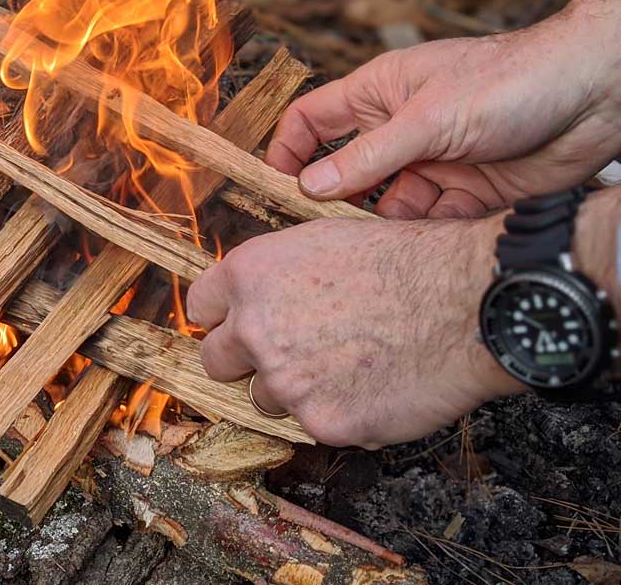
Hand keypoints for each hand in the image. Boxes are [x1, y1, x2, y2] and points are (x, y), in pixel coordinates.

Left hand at [187, 215, 523, 447]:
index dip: (223, 317)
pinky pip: (318, 425)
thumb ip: (275, 275)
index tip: (237, 324)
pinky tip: (378, 386)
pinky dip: (343, 413)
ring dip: (296, 390)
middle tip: (286, 354)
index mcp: (249, 276)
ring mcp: (287, 381)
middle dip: (243, 360)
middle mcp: (255, 329)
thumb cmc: (405, 261)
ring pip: (267, 399)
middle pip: (216, 360)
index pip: (201, 307)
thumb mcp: (322, 240)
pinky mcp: (323, 422)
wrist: (464, 301)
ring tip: (348, 365)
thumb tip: (257, 296)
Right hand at [266, 0, 620, 218]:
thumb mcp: (428, 118)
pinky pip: (428, 222)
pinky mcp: (467, 191)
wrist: (594, 95)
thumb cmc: (511, 80)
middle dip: (331, 202)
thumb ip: (369, 157)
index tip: (274, 188)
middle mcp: (401, 129)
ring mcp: (433, 161)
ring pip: (386, 204)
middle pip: (346, 171)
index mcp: (380, 94)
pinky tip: (409, 255)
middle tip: (312, 238)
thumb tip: (311, 187)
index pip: (313, 120)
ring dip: (376, 227)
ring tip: (362, 253)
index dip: (289, 151)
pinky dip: (417, 239)